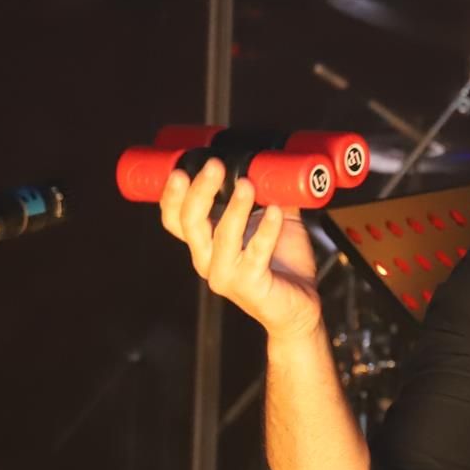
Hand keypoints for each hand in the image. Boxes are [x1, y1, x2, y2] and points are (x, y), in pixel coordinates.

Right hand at [157, 160, 321, 342]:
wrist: (299, 307)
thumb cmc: (281, 265)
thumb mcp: (269, 222)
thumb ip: (269, 195)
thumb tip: (275, 162)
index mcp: (205, 244)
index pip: (174, 219)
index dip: (171, 195)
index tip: (180, 167)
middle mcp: (208, 260)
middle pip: (190, 223)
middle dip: (199, 192)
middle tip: (214, 166)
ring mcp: (227, 275)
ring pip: (222, 237)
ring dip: (234, 208)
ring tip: (247, 184)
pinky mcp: (251, 286)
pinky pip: (257, 253)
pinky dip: (266, 230)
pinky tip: (275, 212)